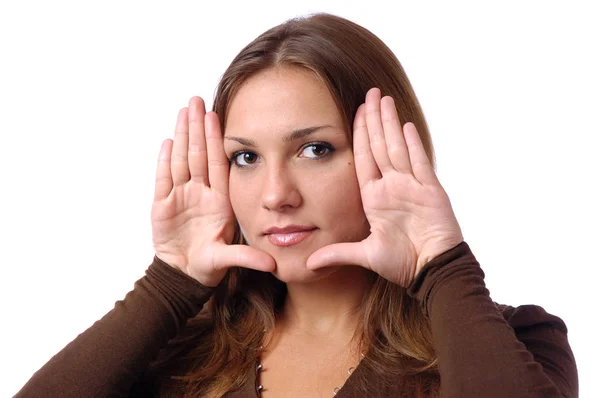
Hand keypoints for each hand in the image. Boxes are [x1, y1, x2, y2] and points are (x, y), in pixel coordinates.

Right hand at [151, 97, 274, 286]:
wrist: (184, 274)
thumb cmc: (208, 264)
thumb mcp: (227, 259)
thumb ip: (246, 258)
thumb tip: (272, 265)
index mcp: (219, 200)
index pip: (217, 163)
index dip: (215, 140)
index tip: (216, 116)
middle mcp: (200, 193)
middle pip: (198, 154)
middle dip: (197, 127)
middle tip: (197, 100)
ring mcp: (180, 197)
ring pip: (181, 160)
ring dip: (182, 135)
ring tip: (183, 111)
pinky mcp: (162, 205)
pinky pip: (164, 179)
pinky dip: (165, 161)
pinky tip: (168, 141)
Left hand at [306, 88, 463, 287]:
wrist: (432, 271)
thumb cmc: (403, 263)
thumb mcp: (365, 255)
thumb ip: (338, 254)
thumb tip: (309, 264)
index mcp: (376, 198)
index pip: (365, 158)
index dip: (360, 135)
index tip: (355, 112)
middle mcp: (392, 187)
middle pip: (381, 146)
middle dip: (374, 119)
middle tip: (370, 93)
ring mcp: (412, 187)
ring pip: (398, 147)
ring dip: (390, 123)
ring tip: (383, 99)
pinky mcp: (430, 191)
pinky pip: (419, 163)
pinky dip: (412, 144)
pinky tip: (405, 125)